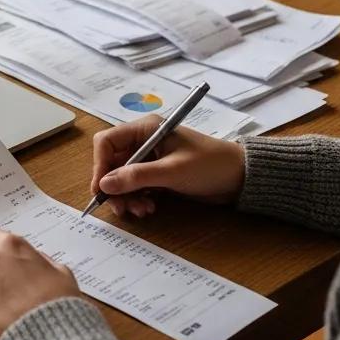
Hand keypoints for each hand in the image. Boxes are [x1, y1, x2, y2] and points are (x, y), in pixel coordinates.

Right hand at [91, 115, 245, 218]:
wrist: (239, 177)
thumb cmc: (209, 165)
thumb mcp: (172, 171)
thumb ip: (137, 176)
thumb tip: (104, 184)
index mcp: (145, 129)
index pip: (107, 142)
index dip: (100, 165)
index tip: (102, 189)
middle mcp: (143, 141)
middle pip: (112, 163)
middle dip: (115, 187)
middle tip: (122, 208)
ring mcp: (149, 158)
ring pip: (122, 178)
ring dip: (127, 196)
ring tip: (142, 210)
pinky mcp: (156, 173)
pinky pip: (135, 186)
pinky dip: (137, 198)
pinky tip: (149, 207)